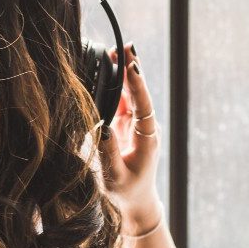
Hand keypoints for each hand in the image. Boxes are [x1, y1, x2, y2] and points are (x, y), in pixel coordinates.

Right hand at [97, 41, 162, 232]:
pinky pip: (123, 100)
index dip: (137, 84)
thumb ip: (109, 152)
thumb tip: (101, 126)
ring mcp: (137, 124)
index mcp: (147, 137)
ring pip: (132, 93)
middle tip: (126, 46)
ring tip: (117, 51)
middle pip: (139, 93)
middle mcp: (145, 126)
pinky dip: (117, 84)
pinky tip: (110, 68)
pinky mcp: (127, 124)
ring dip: (125, 73)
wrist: (136, 202)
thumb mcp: (115, 176)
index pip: (143, 105)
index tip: (132, 66)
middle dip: (132, 69)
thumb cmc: (126, 192)